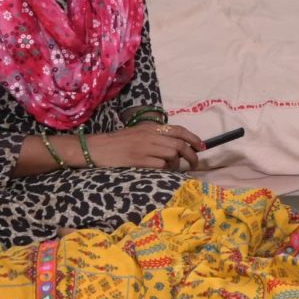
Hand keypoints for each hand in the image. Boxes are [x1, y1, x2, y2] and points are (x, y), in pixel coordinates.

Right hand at [88, 123, 205, 170]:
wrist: (96, 148)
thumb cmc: (117, 142)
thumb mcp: (138, 133)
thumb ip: (155, 135)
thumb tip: (175, 144)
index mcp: (150, 127)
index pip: (178, 130)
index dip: (193, 138)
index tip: (202, 147)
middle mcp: (149, 135)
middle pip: (179, 144)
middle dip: (191, 155)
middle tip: (194, 163)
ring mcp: (144, 148)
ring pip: (171, 155)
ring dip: (177, 164)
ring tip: (173, 169)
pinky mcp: (138, 160)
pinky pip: (160, 165)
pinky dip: (165, 170)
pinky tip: (162, 172)